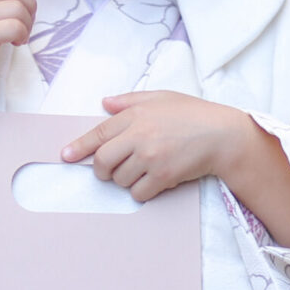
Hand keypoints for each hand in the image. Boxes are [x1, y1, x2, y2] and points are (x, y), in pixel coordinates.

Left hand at [59, 90, 250, 201]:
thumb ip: (130, 100)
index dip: (79, 147)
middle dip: (102, 170)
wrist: (223, 135)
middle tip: (112, 170)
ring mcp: (150, 157)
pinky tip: (156, 180)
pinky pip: (138, 193)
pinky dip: (143, 191)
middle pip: (102, 161)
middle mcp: (139, 135)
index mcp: (135, 114)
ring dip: (127, 180)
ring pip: (120, 179)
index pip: (98, 133)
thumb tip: (105, 104)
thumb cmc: (194, 114)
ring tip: (146, 169)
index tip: (66, 156)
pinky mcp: (162, 175)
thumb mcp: (161, 97)